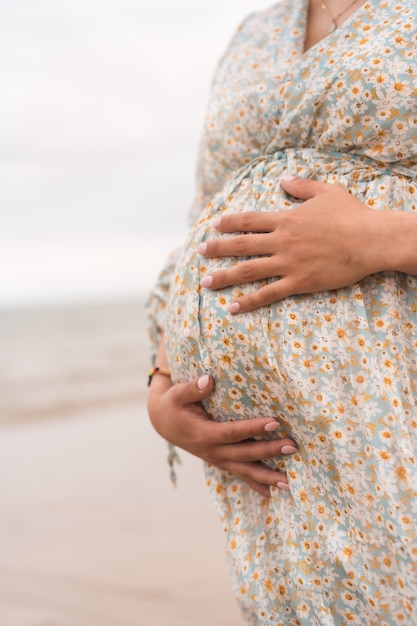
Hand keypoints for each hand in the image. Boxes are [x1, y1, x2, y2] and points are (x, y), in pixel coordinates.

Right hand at [147, 372, 296, 497]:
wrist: (164, 423)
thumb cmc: (173, 405)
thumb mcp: (176, 394)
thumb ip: (192, 388)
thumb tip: (208, 380)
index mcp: (203, 434)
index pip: (233, 433)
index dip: (253, 429)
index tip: (274, 423)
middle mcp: (212, 451)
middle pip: (245, 454)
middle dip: (269, 451)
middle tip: (292, 446)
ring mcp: (218, 459)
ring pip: (245, 471)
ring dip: (268, 478)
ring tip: (289, 484)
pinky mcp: (222, 461)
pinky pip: (242, 476)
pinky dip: (258, 485)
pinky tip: (275, 493)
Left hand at [199, 176, 389, 312]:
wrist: (370, 240)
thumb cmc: (351, 215)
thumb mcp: (326, 192)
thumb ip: (301, 186)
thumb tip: (283, 178)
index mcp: (286, 219)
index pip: (250, 220)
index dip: (229, 222)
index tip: (214, 225)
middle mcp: (281, 241)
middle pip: (241, 245)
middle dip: (217, 248)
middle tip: (199, 252)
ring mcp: (288, 263)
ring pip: (248, 270)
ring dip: (224, 276)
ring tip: (205, 282)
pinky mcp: (298, 282)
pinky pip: (268, 293)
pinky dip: (249, 301)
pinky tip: (233, 307)